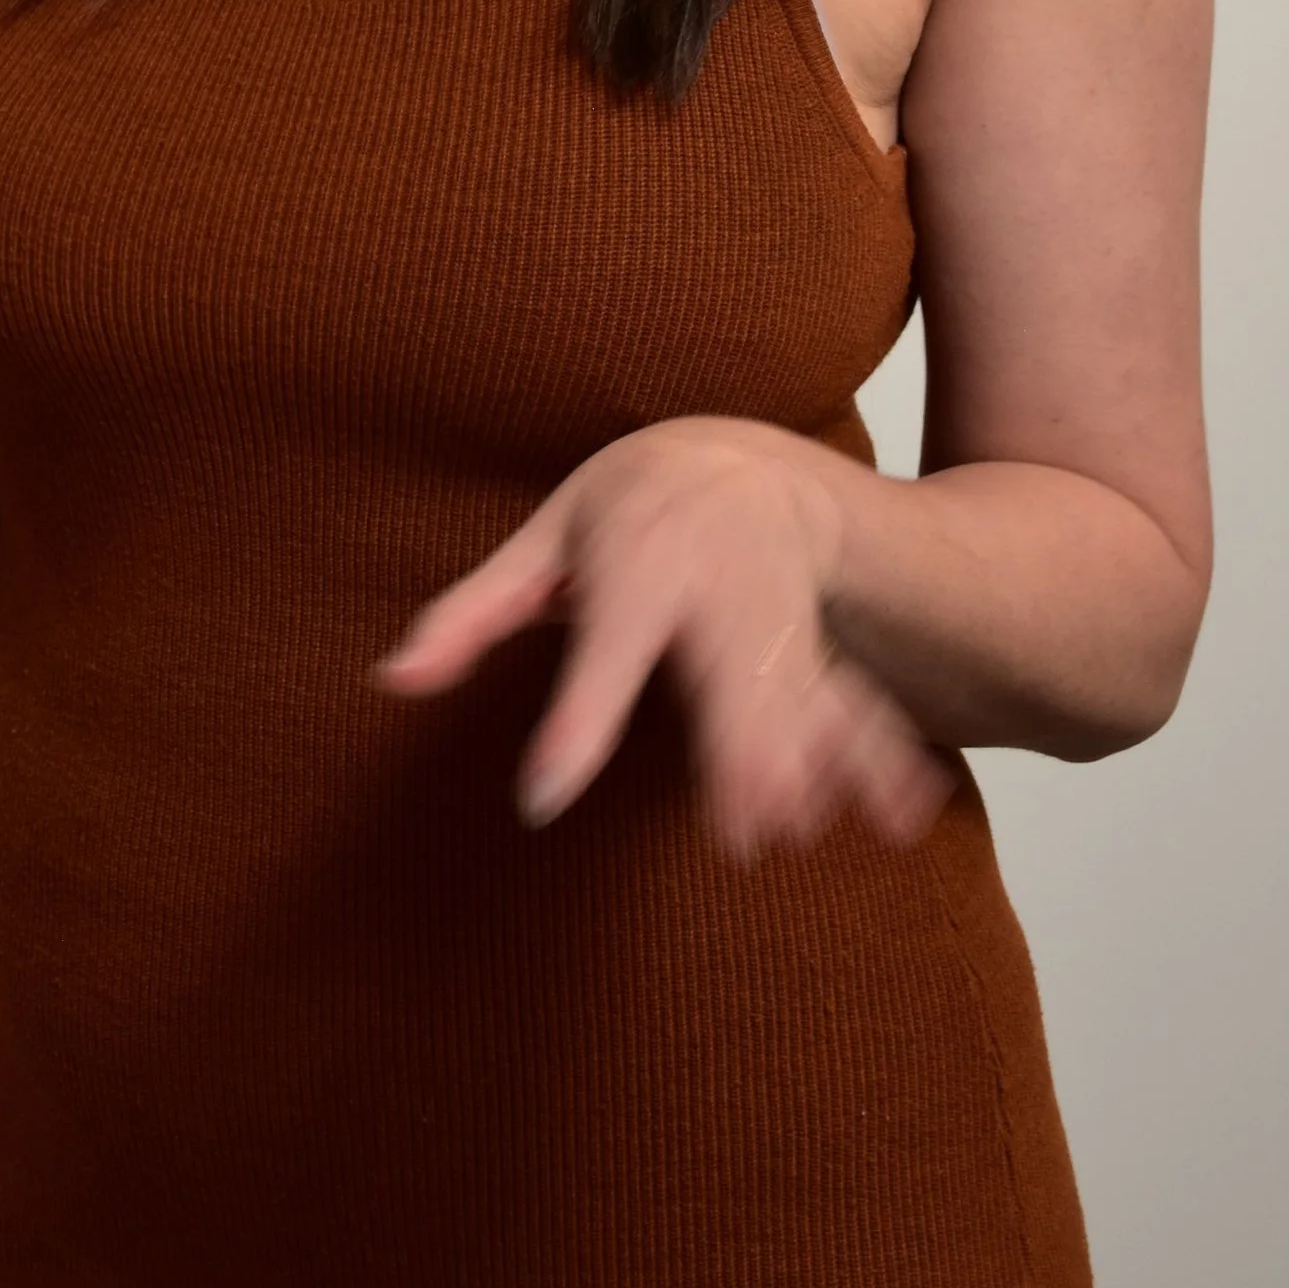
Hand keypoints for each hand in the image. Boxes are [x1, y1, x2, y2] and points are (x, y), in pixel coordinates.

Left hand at [376, 417, 948, 855]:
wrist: (737, 459)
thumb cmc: (622, 509)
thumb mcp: (544, 539)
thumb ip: (473, 613)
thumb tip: (391, 677)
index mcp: (636, 563)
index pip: (604, 646)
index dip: (576, 721)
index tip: (543, 797)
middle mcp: (714, 588)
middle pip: (726, 670)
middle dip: (738, 746)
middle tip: (739, 829)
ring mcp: (776, 616)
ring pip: (797, 688)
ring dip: (806, 758)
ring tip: (799, 827)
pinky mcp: (815, 647)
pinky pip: (853, 697)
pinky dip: (879, 752)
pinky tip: (898, 810)